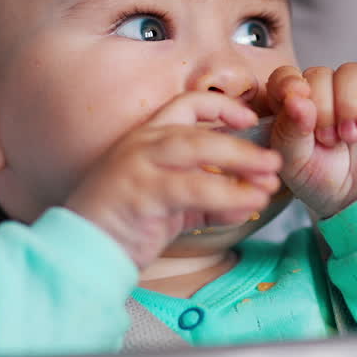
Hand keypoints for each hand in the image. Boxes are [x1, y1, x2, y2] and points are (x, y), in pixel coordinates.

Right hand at [64, 92, 283, 268]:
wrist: (81, 252)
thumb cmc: (123, 226)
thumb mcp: (172, 207)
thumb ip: (208, 200)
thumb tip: (249, 198)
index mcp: (146, 138)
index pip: (187, 104)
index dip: (222, 106)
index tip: (249, 118)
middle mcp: (141, 144)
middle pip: (199, 129)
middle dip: (242, 143)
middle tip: (275, 159)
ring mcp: (138, 165)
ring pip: (196, 149)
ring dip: (238, 162)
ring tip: (270, 179)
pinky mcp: (140, 192)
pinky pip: (191, 188)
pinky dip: (225, 195)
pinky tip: (248, 205)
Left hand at [266, 64, 356, 219]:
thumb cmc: (322, 181)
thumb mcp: (294, 162)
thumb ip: (289, 131)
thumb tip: (296, 99)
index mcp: (295, 105)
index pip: (286, 76)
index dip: (289, 84)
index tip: (297, 100)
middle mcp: (325, 93)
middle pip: (319, 74)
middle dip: (323, 107)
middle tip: (328, 139)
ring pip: (351, 72)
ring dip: (348, 104)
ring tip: (350, 136)